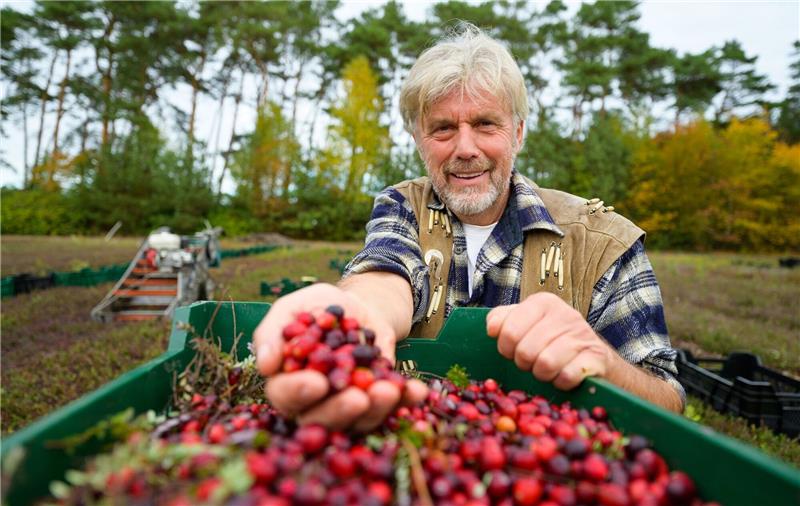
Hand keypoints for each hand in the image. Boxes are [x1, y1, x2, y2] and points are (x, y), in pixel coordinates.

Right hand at [253, 283, 427, 430]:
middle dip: (339, 411)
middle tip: (358, 397)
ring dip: (376, 409)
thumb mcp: (294, 307)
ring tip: (390, 390)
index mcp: (288, 381)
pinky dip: (405, 400)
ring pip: (358, 421)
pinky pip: (391, 409)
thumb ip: (274, 331)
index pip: (284, 395)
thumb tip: (265, 364)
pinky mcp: (378, 403)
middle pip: (320, 419)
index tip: (317, 382)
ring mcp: (349, 406)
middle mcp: (316, 403)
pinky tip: (417, 391)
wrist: (360, 306)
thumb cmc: (319, 308)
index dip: (298, 392)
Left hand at [486, 292, 618, 389]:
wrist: (592, 356)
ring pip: (545, 364)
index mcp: (542, 302)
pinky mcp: (596, 357)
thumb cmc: (551, 340)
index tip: (513, 350)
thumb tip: (492, 328)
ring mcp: (582, 334)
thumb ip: (502, 319)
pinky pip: (567, 376)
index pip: (508, 331)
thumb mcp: (524, 322)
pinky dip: (561, 382)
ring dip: (542, 374)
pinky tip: (563, 375)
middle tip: (532, 362)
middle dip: (524, 364)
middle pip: (525, 351)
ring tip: (547, 369)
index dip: (506, 348)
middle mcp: (564, 314)